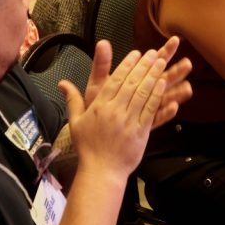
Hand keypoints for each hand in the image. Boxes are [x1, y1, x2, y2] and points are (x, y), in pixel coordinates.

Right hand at [61, 38, 191, 177]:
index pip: (115, 80)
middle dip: (144, 66)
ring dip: (153, 76)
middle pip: (132, 83)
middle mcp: (115, 110)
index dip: (127, 65)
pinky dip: (157, 96)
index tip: (136, 53)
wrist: (101, 171)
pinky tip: (162, 84)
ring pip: (143, 93)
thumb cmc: (87, 147)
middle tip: (153, 53)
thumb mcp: (76, 122)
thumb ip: (72, 100)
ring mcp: (129, 121)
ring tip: (161, 62)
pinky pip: (150, 110)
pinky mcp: (141, 132)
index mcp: (100, 106)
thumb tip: (62, 83)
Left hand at [82, 36, 191, 128]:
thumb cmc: (96, 105)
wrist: (93, 131)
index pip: (153, 62)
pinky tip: (174, 108)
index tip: (174, 41)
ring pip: (164, 98)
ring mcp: (146, 108)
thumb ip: (102, 64)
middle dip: (176, 71)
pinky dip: (166, 113)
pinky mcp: (144, 123)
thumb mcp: (98, 83)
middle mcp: (144, 93)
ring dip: (176, 93)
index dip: (164, 51)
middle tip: (188, 63)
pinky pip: (157, 118)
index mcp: (136, 80)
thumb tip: (102, 42)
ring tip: (188, 88)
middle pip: (164, 79)